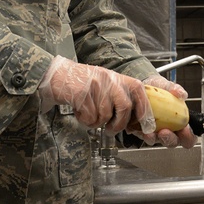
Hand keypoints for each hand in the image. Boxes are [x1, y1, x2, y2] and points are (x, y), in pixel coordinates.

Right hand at [38, 56, 154, 133]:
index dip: (144, 110)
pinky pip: (90, 117)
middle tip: (109, 129)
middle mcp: (109, 79)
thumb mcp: (105, 85)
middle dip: (118, 124)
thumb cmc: (82, 83)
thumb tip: (132, 121)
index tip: (146, 126)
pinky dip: (85, 120)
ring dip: (96, 122)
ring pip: (105, 115)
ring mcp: (96, 85)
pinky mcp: (82, 93)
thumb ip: (119, 97)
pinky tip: (79, 112)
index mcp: (118, 77)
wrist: (58, 75)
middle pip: (125, 107)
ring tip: (88, 115)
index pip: (138, 91)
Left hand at [129, 74, 196, 148]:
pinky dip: (143, 135)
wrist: (140, 87)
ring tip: (150, 132)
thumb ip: (175, 88)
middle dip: (170, 139)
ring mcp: (155, 132)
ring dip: (154, 138)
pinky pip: (143, 137)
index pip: (189, 136)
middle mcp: (169, 130)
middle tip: (165, 132)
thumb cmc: (157, 88)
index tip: (185, 129)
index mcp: (180, 122)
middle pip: (173, 142)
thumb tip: (181, 94)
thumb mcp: (167, 85)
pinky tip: (142, 130)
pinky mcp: (142, 132)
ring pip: (157, 141)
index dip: (189, 136)